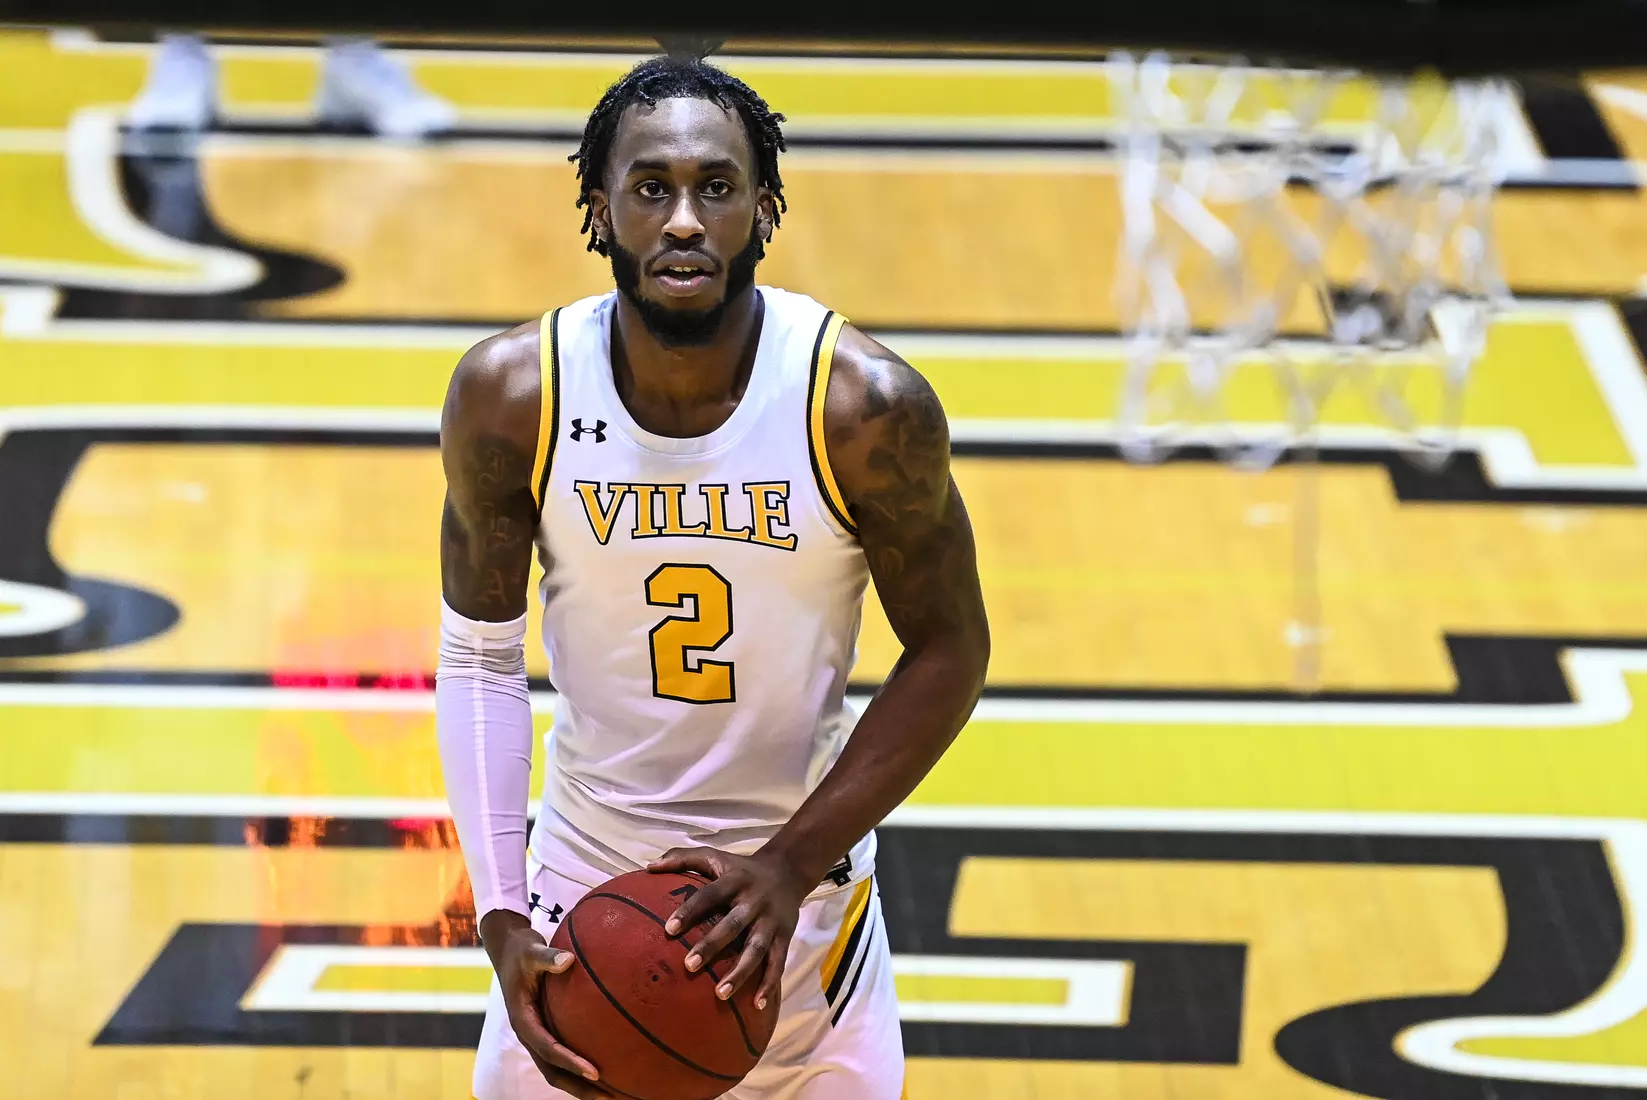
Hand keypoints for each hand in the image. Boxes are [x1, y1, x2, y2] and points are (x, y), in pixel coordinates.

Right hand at [478, 910, 615, 1098]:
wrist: (508, 951)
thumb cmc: (522, 950)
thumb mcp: (531, 950)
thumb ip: (547, 957)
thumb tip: (568, 960)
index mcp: (523, 1020)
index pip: (547, 1048)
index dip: (569, 1062)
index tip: (595, 1071)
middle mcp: (529, 1034)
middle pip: (553, 1071)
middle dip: (579, 1087)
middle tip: (609, 1097)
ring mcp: (537, 1035)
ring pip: (557, 1070)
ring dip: (582, 1085)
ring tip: (614, 1093)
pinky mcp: (545, 1031)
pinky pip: (563, 1055)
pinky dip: (581, 1066)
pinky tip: (610, 1067)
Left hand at [648, 846, 811, 1009]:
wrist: (789, 869)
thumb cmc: (740, 868)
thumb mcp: (715, 857)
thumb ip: (682, 858)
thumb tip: (648, 867)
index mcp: (734, 880)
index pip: (709, 895)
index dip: (690, 910)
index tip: (668, 929)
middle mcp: (754, 900)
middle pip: (733, 925)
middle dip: (712, 946)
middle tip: (688, 966)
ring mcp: (771, 920)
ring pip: (756, 948)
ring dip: (740, 972)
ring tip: (720, 994)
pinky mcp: (785, 936)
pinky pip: (778, 962)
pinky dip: (770, 984)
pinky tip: (757, 1006)